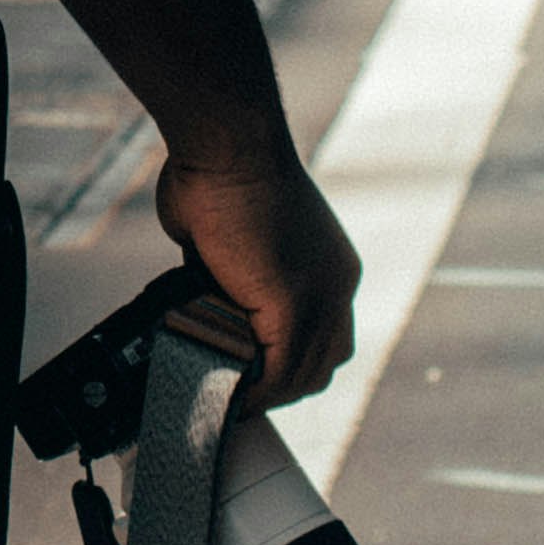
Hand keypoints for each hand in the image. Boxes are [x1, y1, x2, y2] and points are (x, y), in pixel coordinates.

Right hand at [150, 145, 359, 416]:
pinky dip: (254, 391)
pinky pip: (278, 371)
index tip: (252, 370)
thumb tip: (205, 297)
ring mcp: (321, 297)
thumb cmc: (220, 173)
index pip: (327, 334)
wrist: (227, 146)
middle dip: (283, 385)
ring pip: (303, 373)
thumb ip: (227, 273)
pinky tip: (228, 397)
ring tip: (226, 399)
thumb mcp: (231, 237)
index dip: (293, 362)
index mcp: (332, 266)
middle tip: (239, 391)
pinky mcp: (293, 305)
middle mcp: (338, 284)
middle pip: (325, 361)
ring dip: (266, 394)